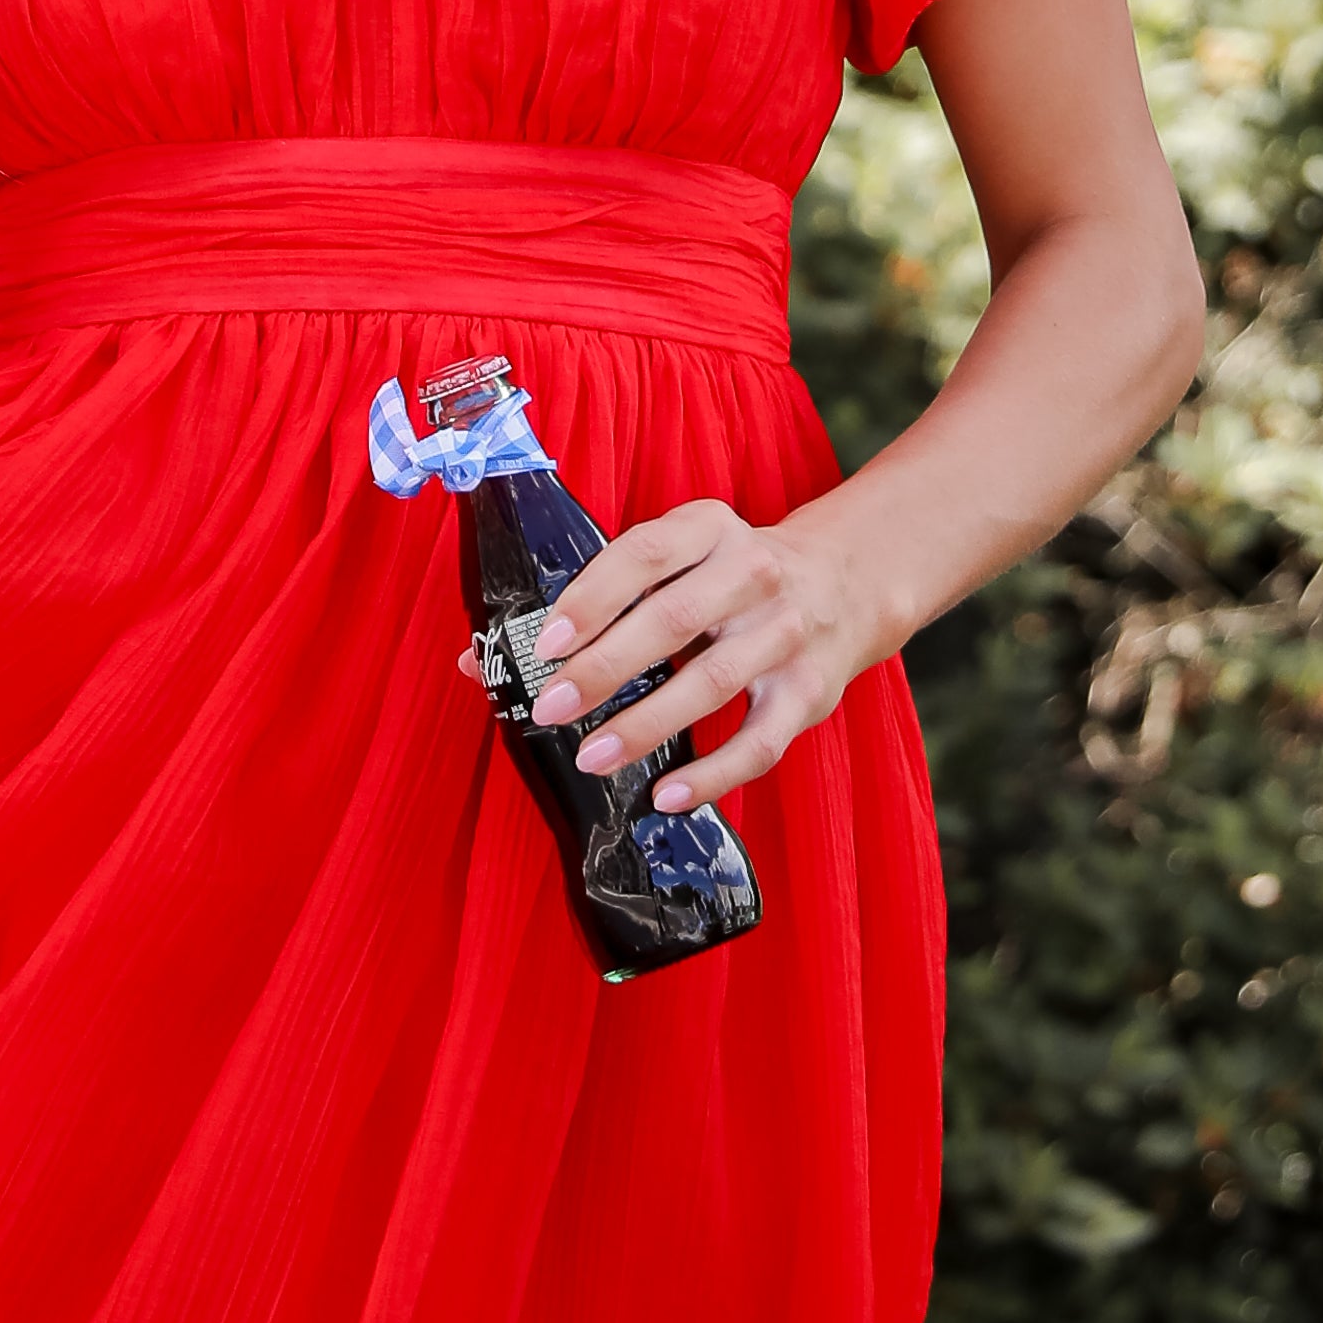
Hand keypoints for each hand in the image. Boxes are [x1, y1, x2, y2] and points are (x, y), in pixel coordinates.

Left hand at [523, 497, 883, 809]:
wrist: (848, 583)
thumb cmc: (728, 577)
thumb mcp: (678, 559)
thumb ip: (591, 599)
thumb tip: (474, 661)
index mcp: (710, 528)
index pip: (644, 554)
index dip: (591, 597)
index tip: (546, 643)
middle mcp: (753, 573)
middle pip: (672, 620)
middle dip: (605, 668)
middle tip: (551, 707)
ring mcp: (786, 633)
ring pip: (712, 682)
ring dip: (647, 724)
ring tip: (592, 756)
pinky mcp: (810, 692)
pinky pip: (760, 742)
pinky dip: (713, 773)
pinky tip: (665, 794)